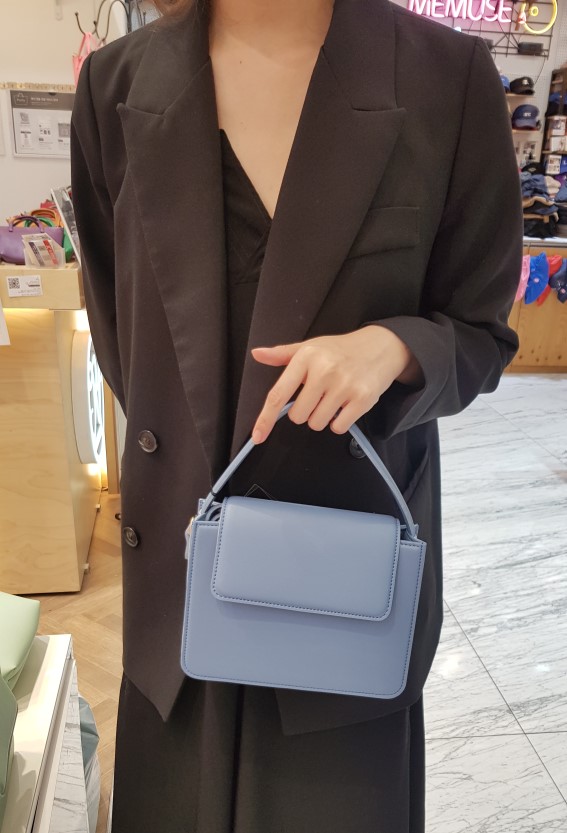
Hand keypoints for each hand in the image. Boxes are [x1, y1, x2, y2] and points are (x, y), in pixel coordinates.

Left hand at [251, 325, 422, 442]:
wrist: (379, 348)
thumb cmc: (340, 350)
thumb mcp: (309, 347)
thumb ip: (282, 354)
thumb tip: (257, 354)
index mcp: (306, 358)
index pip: (278, 394)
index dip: (266, 418)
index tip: (258, 436)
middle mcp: (324, 371)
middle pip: (298, 416)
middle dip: (305, 411)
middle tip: (318, 395)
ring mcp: (344, 386)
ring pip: (317, 423)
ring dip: (322, 417)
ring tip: (333, 398)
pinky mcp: (362, 399)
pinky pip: (338, 427)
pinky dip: (339, 422)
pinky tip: (344, 405)